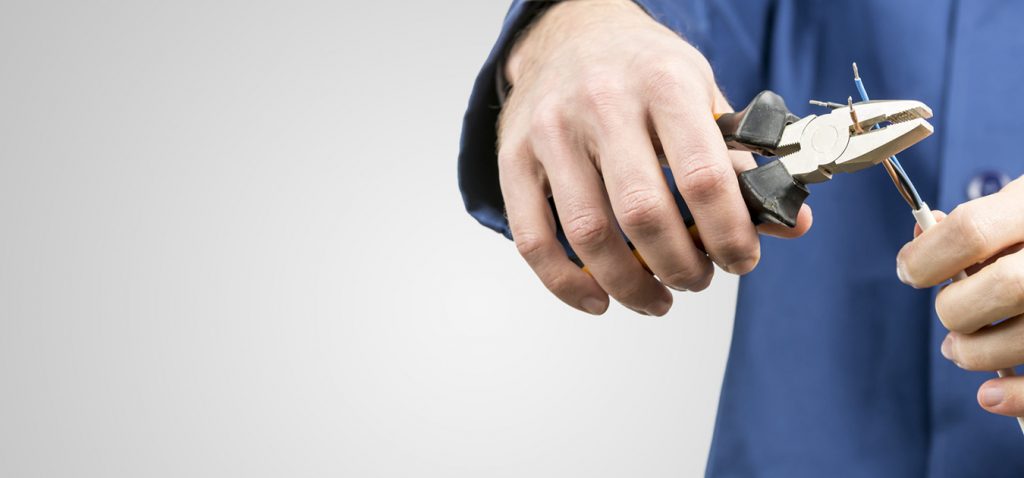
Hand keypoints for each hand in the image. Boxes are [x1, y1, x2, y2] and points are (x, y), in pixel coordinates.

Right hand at [497, 0, 812, 315]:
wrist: (572, 32)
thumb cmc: (643, 71)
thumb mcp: (704, 95)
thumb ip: (742, 160)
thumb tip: (791, 223)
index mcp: (663, 83)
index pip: (704, 176)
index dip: (729, 234)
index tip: (741, 260)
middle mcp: (602, 102)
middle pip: (643, 213)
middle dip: (680, 267)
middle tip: (696, 280)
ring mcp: (551, 131)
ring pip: (588, 234)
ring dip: (629, 285)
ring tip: (656, 297)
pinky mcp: (513, 157)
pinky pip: (532, 238)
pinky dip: (565, 283)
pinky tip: (597, 297)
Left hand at [897, 176, 1023, 416]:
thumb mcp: (1021, 206)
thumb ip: (977, 221)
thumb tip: (921, 232)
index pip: (970, 231)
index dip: (924, 257)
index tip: (910, 271)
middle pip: (1001, 288)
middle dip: (955, 309)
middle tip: (949, 314)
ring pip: (1023, 340)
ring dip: (975, 354)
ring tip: (960, 349)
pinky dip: (1017, 396)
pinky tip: (991, 393)